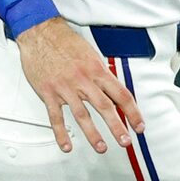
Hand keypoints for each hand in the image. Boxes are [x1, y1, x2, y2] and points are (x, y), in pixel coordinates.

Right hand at [15, 18, 145, 154]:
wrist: (40, 33)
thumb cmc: (66, 42)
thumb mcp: (91, 53)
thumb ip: (102, 72)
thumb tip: (114, 87)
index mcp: (97, 70)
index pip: (121, 94)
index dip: (133, 112)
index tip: (139, 125)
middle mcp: (83, 80)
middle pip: (105, 107)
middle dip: (117, 127)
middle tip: (125, 142)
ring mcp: (65, 88)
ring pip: (82, 115)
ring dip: (93, 134)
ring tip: (102, 147)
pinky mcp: (49, 93)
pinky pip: (56, 117)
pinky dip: (61, 133)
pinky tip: (66, 146)